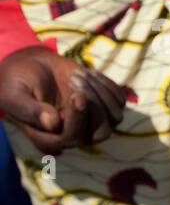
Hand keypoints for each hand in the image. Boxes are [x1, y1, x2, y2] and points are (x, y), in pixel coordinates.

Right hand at [0, 46, 126, 152]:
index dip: (78, 118)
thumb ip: (30, 110)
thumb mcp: (15, 95)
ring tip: (78, 73)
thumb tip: (52, 124)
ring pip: (115, 117)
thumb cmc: (18, 82)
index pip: (73, 138)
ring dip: (101, 93)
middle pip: (101, 132)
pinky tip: (88, 72)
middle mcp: (75, 135)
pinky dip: (107, 84)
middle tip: (74, 79)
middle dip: (94, 105)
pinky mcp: (104, 106)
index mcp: (50, 138)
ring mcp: (93, 122)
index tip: (76, 94)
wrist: (31, 66)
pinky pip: (119, 100)